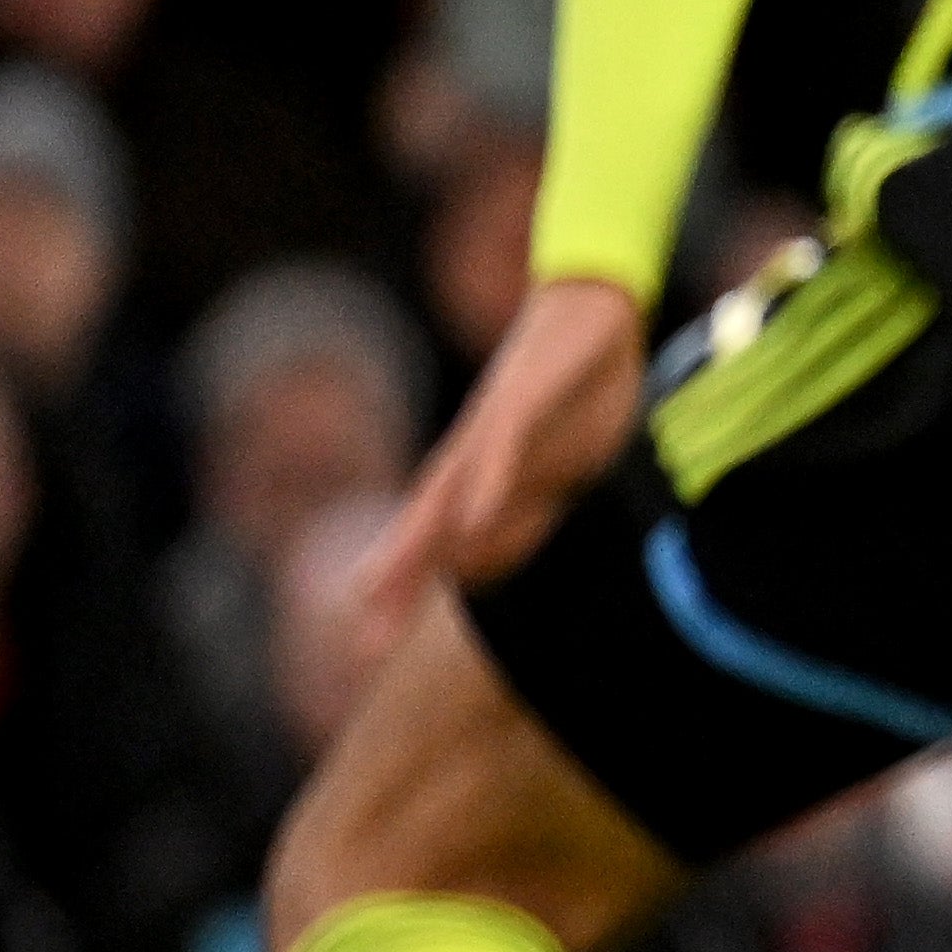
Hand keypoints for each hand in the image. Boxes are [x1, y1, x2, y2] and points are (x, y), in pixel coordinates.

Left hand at [356, 271, 648, 625]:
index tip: (370, 640)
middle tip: (362, 635)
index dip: (402, 588)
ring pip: (444, 494)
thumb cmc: (572, 391)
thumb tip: (483, 552)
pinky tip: (471, 522)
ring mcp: (490, 429)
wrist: (589, 311)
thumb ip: (519, 510)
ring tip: (383, 590)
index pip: (432, 542)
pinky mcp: (521, 400)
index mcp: (480, 477)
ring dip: (417, 544)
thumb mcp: (552, 468)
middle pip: (422, 526)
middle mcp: (470, 456)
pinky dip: (485, 488)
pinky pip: (499, 451)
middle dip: (393, 580)